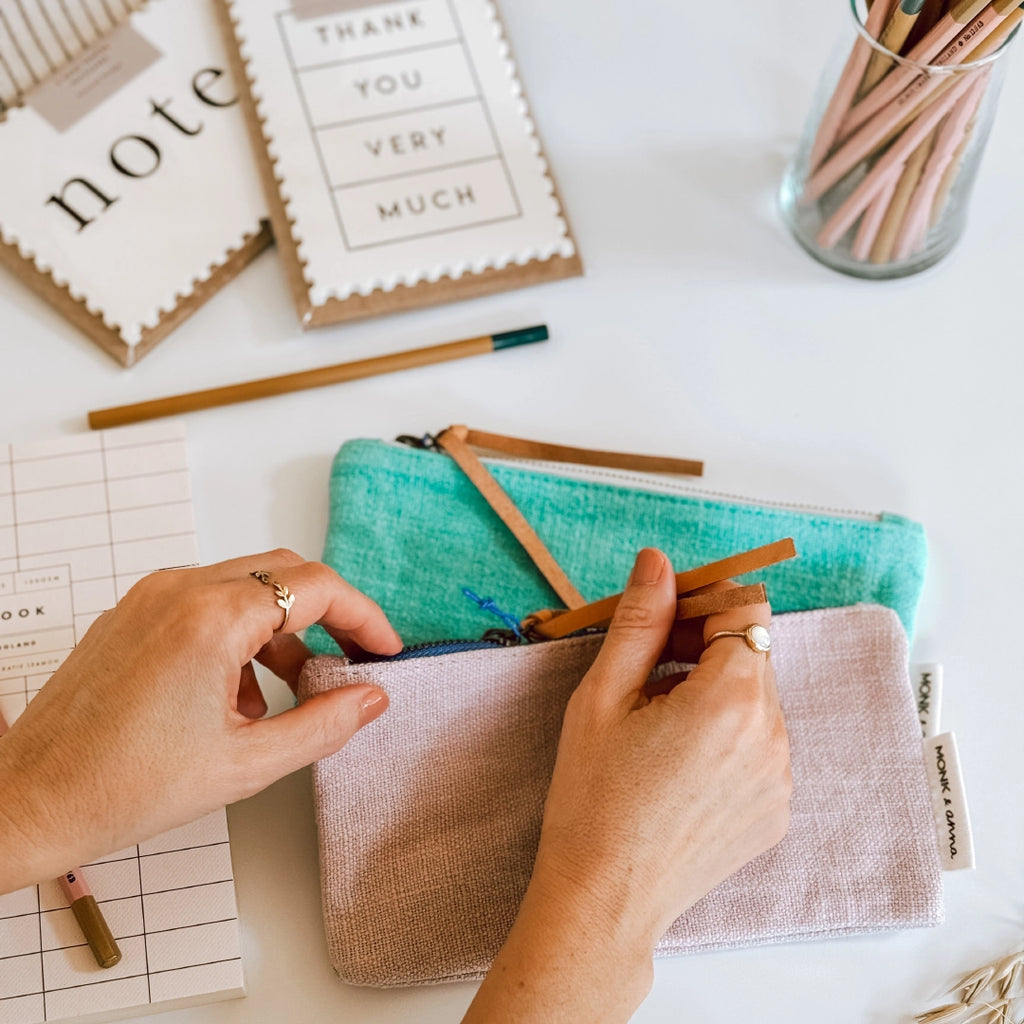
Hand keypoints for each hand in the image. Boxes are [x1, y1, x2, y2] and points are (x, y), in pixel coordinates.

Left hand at [0, 550, 401, 893]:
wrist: (30, 802)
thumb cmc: (120, 786)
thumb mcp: (246, 764)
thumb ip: (323, 725)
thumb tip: (369, 699)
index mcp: (212, 618)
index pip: (317, 586)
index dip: (364, 616)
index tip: (383, 648)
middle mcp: (180, 590)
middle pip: (285, 573)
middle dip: (328, 614)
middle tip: (351, 658)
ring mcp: (151, 597)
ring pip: (247, 587)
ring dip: (283, 630)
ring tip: (290, 693)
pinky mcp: (133, 613)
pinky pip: (207, 602)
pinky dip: (241, 634)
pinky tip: (238, 694)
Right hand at [465, 548, 790, 1022]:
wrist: (605, 900)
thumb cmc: (593, 798)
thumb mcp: (603, 697)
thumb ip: (639, 620)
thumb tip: (657, 561)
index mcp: (731, 699)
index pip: (745, 608)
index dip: (702, 604)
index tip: (662, 624)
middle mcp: (772, 735)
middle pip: (753, 653)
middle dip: (705, 647)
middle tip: (647, 673)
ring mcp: (780, 778)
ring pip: (757, 699)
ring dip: (716, 692)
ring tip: (658, 727)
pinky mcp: (775, 810)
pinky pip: (761, 745)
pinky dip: (728, 738)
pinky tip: (679, 765)